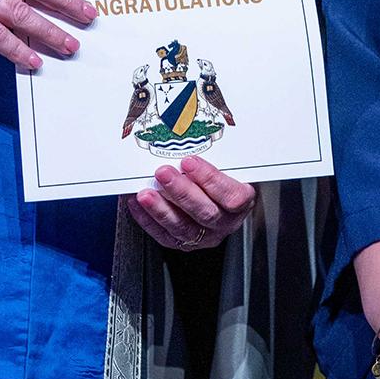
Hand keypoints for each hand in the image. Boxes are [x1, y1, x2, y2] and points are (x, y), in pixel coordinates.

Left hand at [127, 155, 257, 250]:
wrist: (221, 200)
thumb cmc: (225, 177)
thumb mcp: (229, 165)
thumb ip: (217, 157)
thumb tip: (190, 134)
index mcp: (242, 202)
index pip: (231, 196)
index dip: (210, 179)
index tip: (189, 161)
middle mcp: (225, 222)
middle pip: (205, 212)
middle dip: (181, 192)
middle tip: (163, 173)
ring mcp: (205, 236)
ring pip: (183, 228)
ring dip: (161, 209)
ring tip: (145, 193)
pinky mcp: (185, 244)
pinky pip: (165, 236)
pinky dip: (148, 220)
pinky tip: (138, 204)